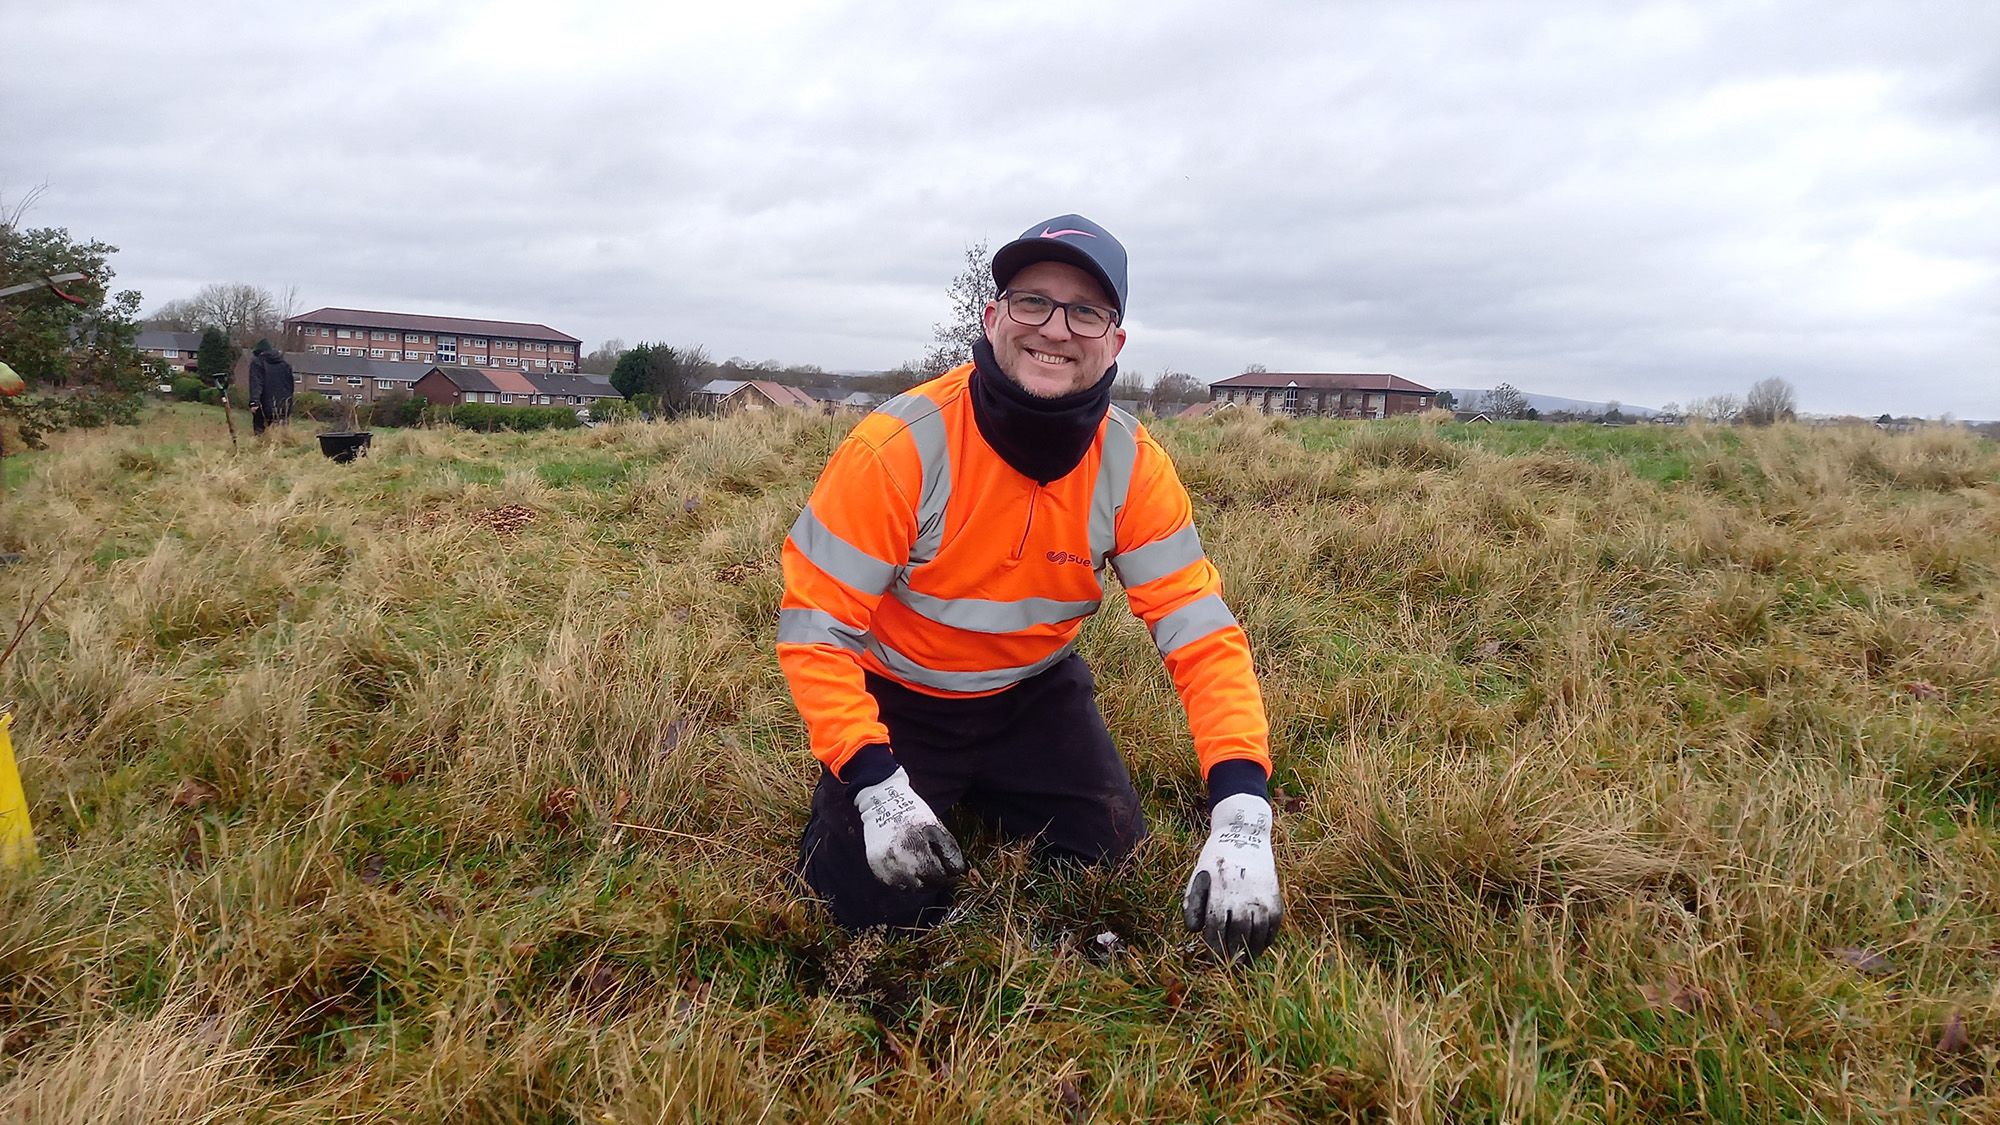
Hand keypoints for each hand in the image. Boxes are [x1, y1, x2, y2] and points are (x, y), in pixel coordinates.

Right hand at [852, 766, 964, 892]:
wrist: (882, 804)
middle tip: (941, 876)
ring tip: (925, 873)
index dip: (950, 877)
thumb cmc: (914, 815)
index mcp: (918, 844)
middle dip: (937, 882)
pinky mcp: (877, 868)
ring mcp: (887, 864)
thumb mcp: (936, 825)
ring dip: (921, 883)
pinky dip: (906, 882)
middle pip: (926, 885)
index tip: (953, 874)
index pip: (940, 875)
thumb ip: (948, 849)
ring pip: (911, 888)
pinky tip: (910, 870)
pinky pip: (896, 885)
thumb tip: (957, 871)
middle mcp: (901, 857)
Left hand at [1182, 793, 1281, 961]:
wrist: (1245, 835)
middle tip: (1231, 971)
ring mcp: (1261, 899)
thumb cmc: (1216, 859)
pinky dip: (1267, 939)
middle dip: (1233, 956)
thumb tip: (1193, 932)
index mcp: (1220, 894)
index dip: (1213, 950)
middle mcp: (1242, 899)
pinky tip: (1259, 947)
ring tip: (1246, 964)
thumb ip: (1194, 904)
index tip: (1212, 962)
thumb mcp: (1198, 876)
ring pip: (1257, 934)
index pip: (1216, 931)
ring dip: (1252, 952)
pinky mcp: (1275, 898)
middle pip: (1238, 936)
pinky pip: (1273, 926)